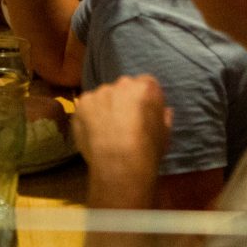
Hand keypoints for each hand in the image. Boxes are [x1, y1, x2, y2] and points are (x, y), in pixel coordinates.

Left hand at [72, 75, 171, 207]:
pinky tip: (94, 132)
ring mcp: (99, 93)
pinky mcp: (82, 103)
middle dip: (123, 100)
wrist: (120, 163)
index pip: (146, 83)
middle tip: (124, 121)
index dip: (144, 97)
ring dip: (105, 108)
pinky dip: (89, 116)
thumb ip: (163, 116)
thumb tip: (164, 110)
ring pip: (103, 97)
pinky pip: (87, 107)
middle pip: (123, 88)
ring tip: (107, 130)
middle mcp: (121, 84)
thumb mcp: (165, 133)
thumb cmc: (148, 149)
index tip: (143, 111)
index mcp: (145, 88)